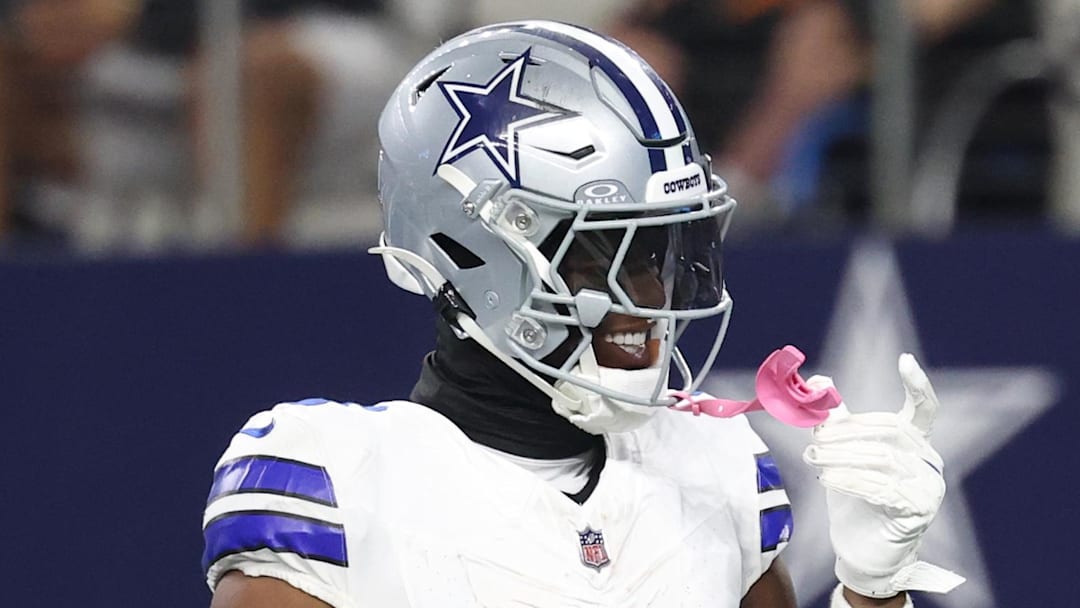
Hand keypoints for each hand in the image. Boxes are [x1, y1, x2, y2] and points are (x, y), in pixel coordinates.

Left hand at [803, 354, 963, 596]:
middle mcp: (928, 461)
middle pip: (888, 433)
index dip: (918, 385)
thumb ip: (834, 420)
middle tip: (814, 441)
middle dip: (847, 434)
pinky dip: (851, 481)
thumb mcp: (841, 454)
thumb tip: (821, 380)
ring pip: (882, 459)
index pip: (923, 409)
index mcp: (914, 443)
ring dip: (842, 457)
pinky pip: (883, 488)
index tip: (905, 360)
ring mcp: (929, 486)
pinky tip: (827, 480)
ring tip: (813, 459)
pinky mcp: (920, 509)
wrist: (861, 549)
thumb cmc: (853, 498)